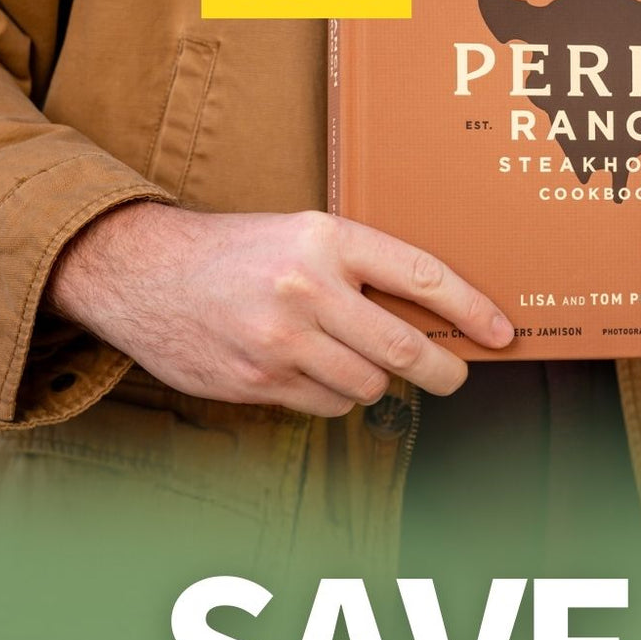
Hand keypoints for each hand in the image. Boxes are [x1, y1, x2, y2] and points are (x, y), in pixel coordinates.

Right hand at [47, 203, 513, 415]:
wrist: (140, 272)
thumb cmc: (235, 253)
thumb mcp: (301, 235)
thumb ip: (361, 268)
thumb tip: (436, 317)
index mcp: (326, 239)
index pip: (421, 277)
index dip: (471, 310)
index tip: (500, 333)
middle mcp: (306, 288)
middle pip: (406, 350)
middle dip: (443, 372)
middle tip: (454, 376)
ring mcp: (280, 340)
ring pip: (368, 385)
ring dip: (373, 381)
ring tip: (348, 357)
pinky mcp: (257, 379)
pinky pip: (325, 405)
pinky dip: (330, 396)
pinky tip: (304, 370)